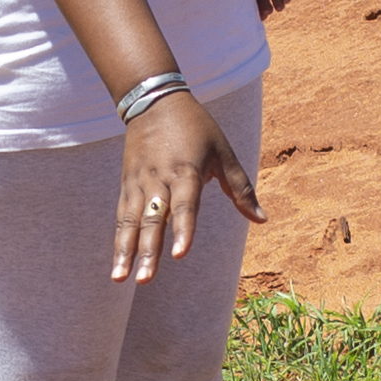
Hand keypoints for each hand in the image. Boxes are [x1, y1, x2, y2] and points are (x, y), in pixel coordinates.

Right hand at [113, 90, 257, 282]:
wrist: (153, 100)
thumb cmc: (196, 127)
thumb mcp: (223, 151)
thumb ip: (240, 188)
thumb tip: (262, 220)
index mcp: (186, 171)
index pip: (185, 206)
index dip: (183, 230)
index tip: (180, 255)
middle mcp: (159, 179)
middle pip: (153, 220)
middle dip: (148, 251)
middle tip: (145, 280)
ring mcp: (139, 183)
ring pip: (130, 222)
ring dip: (125, 251)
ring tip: (120, 278)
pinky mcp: (126, 184)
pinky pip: (122, 216)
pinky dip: (119, 240)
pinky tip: (118, 264)